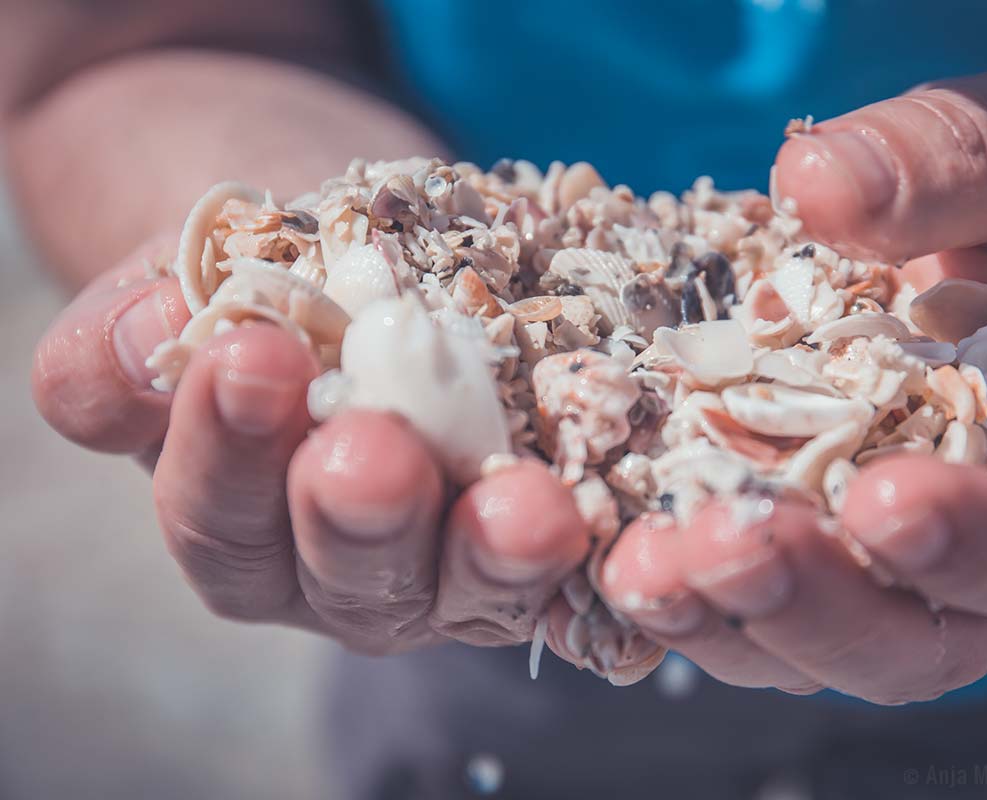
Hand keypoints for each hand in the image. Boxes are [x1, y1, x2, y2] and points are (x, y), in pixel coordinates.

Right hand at [32, 239, 589, 652]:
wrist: (376, 261)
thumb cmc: (265, 285)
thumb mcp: (179, 294)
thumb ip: (130, 335)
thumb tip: (144, 340)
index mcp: (242, 525)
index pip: (221, 512)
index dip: (227, 444)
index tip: (251, 357)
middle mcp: (348, 572)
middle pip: (352, 576)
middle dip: (362, 516)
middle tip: (376, 452)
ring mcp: (455, 569)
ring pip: (474, 587)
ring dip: (499, 548)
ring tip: (527, 504)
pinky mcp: (547, 544)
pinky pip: (577, 559)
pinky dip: (597, 533)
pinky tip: (613, 505)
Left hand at [587, 70, 986, 702]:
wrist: (950, 259)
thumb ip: (946, 164)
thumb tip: (815, 182)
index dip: (976, 541)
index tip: (884, 500)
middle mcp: (964, 564)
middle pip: (908, 639)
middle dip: (812, 603)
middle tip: (724, 546)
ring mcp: (858, 579)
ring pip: (800, 648)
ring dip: (719, 618)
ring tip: (639, 565)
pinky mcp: (771, 567)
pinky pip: (723, 612)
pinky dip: (667, 596)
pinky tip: (602, 554)